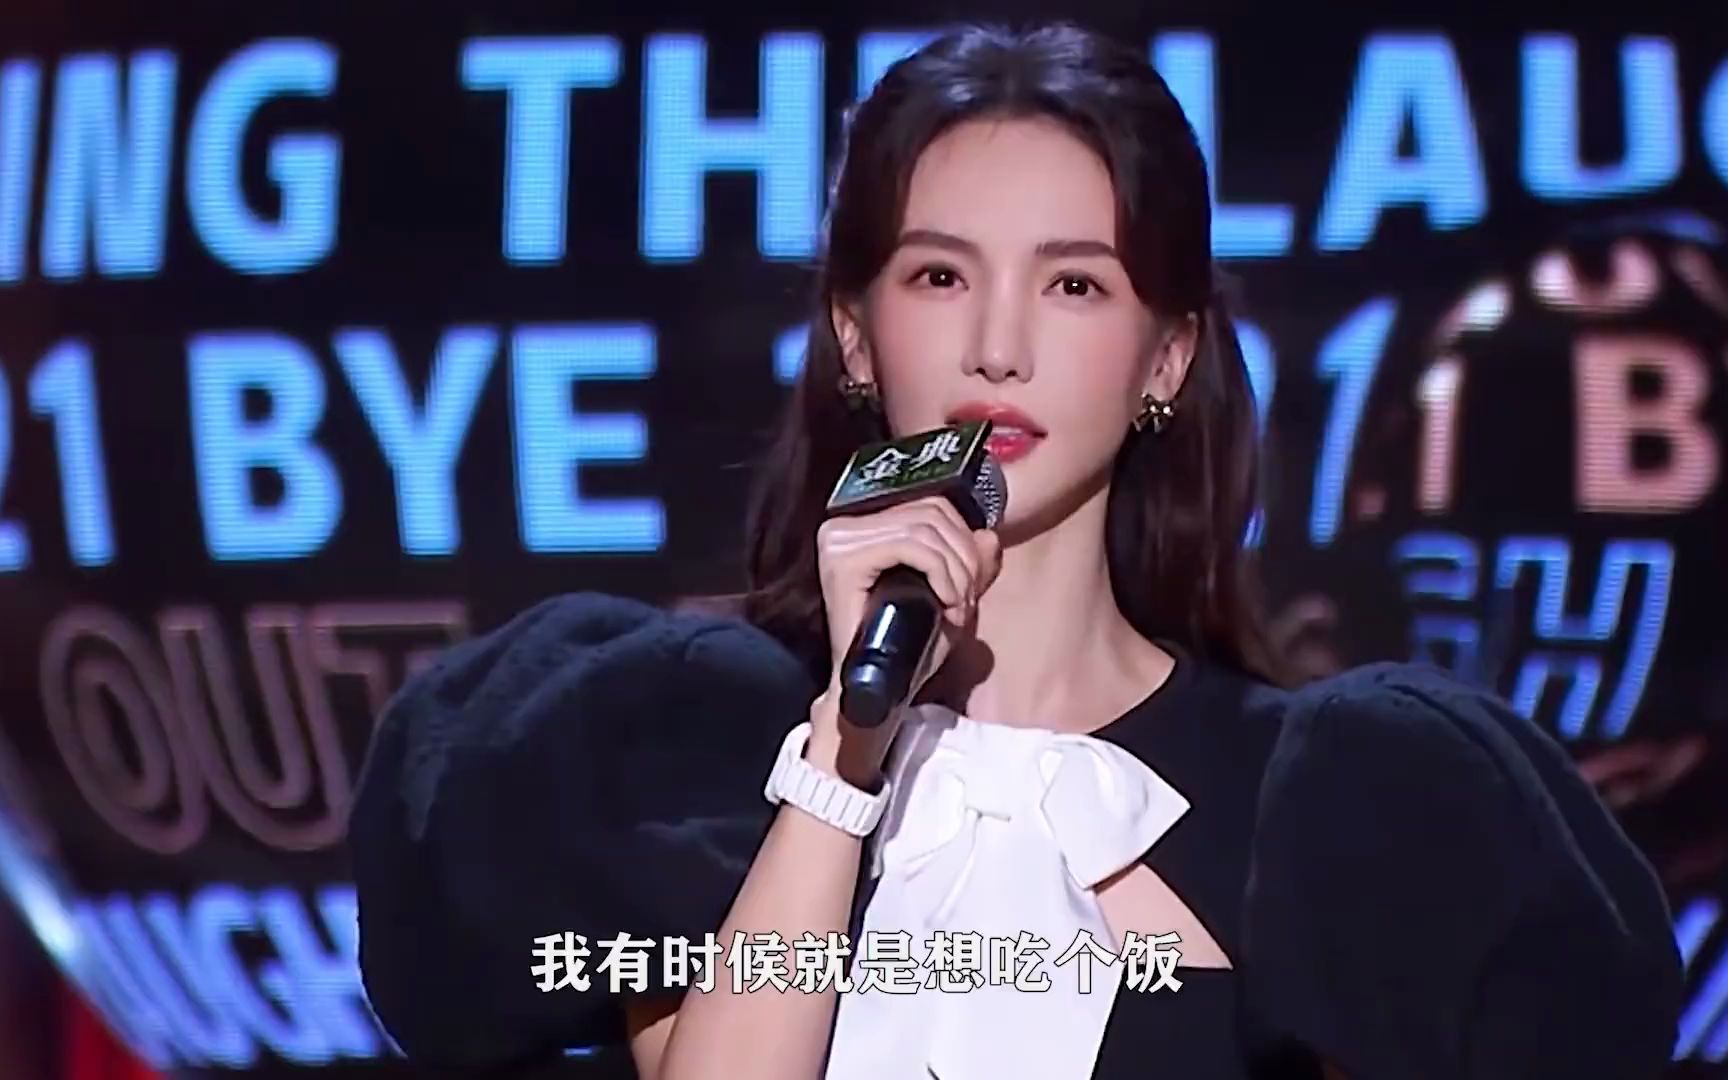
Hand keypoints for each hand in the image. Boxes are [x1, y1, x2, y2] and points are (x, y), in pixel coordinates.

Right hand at [807, 495, 1001, 768]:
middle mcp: (845, 525)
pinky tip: (946, 603)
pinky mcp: (843, 557)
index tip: (972, 586)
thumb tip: (990, 535)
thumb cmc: (904, 648)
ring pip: (925, 529)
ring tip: (958, 607)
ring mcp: (839, 538)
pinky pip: (912, 546)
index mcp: (863, 526)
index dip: (964, 540)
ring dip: (957, 570)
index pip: (929, 505)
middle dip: (965, 557)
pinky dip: (942, 573)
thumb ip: (969, 565)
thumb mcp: (947, 597)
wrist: (872, 691)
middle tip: (968, 600)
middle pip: (931, 512)